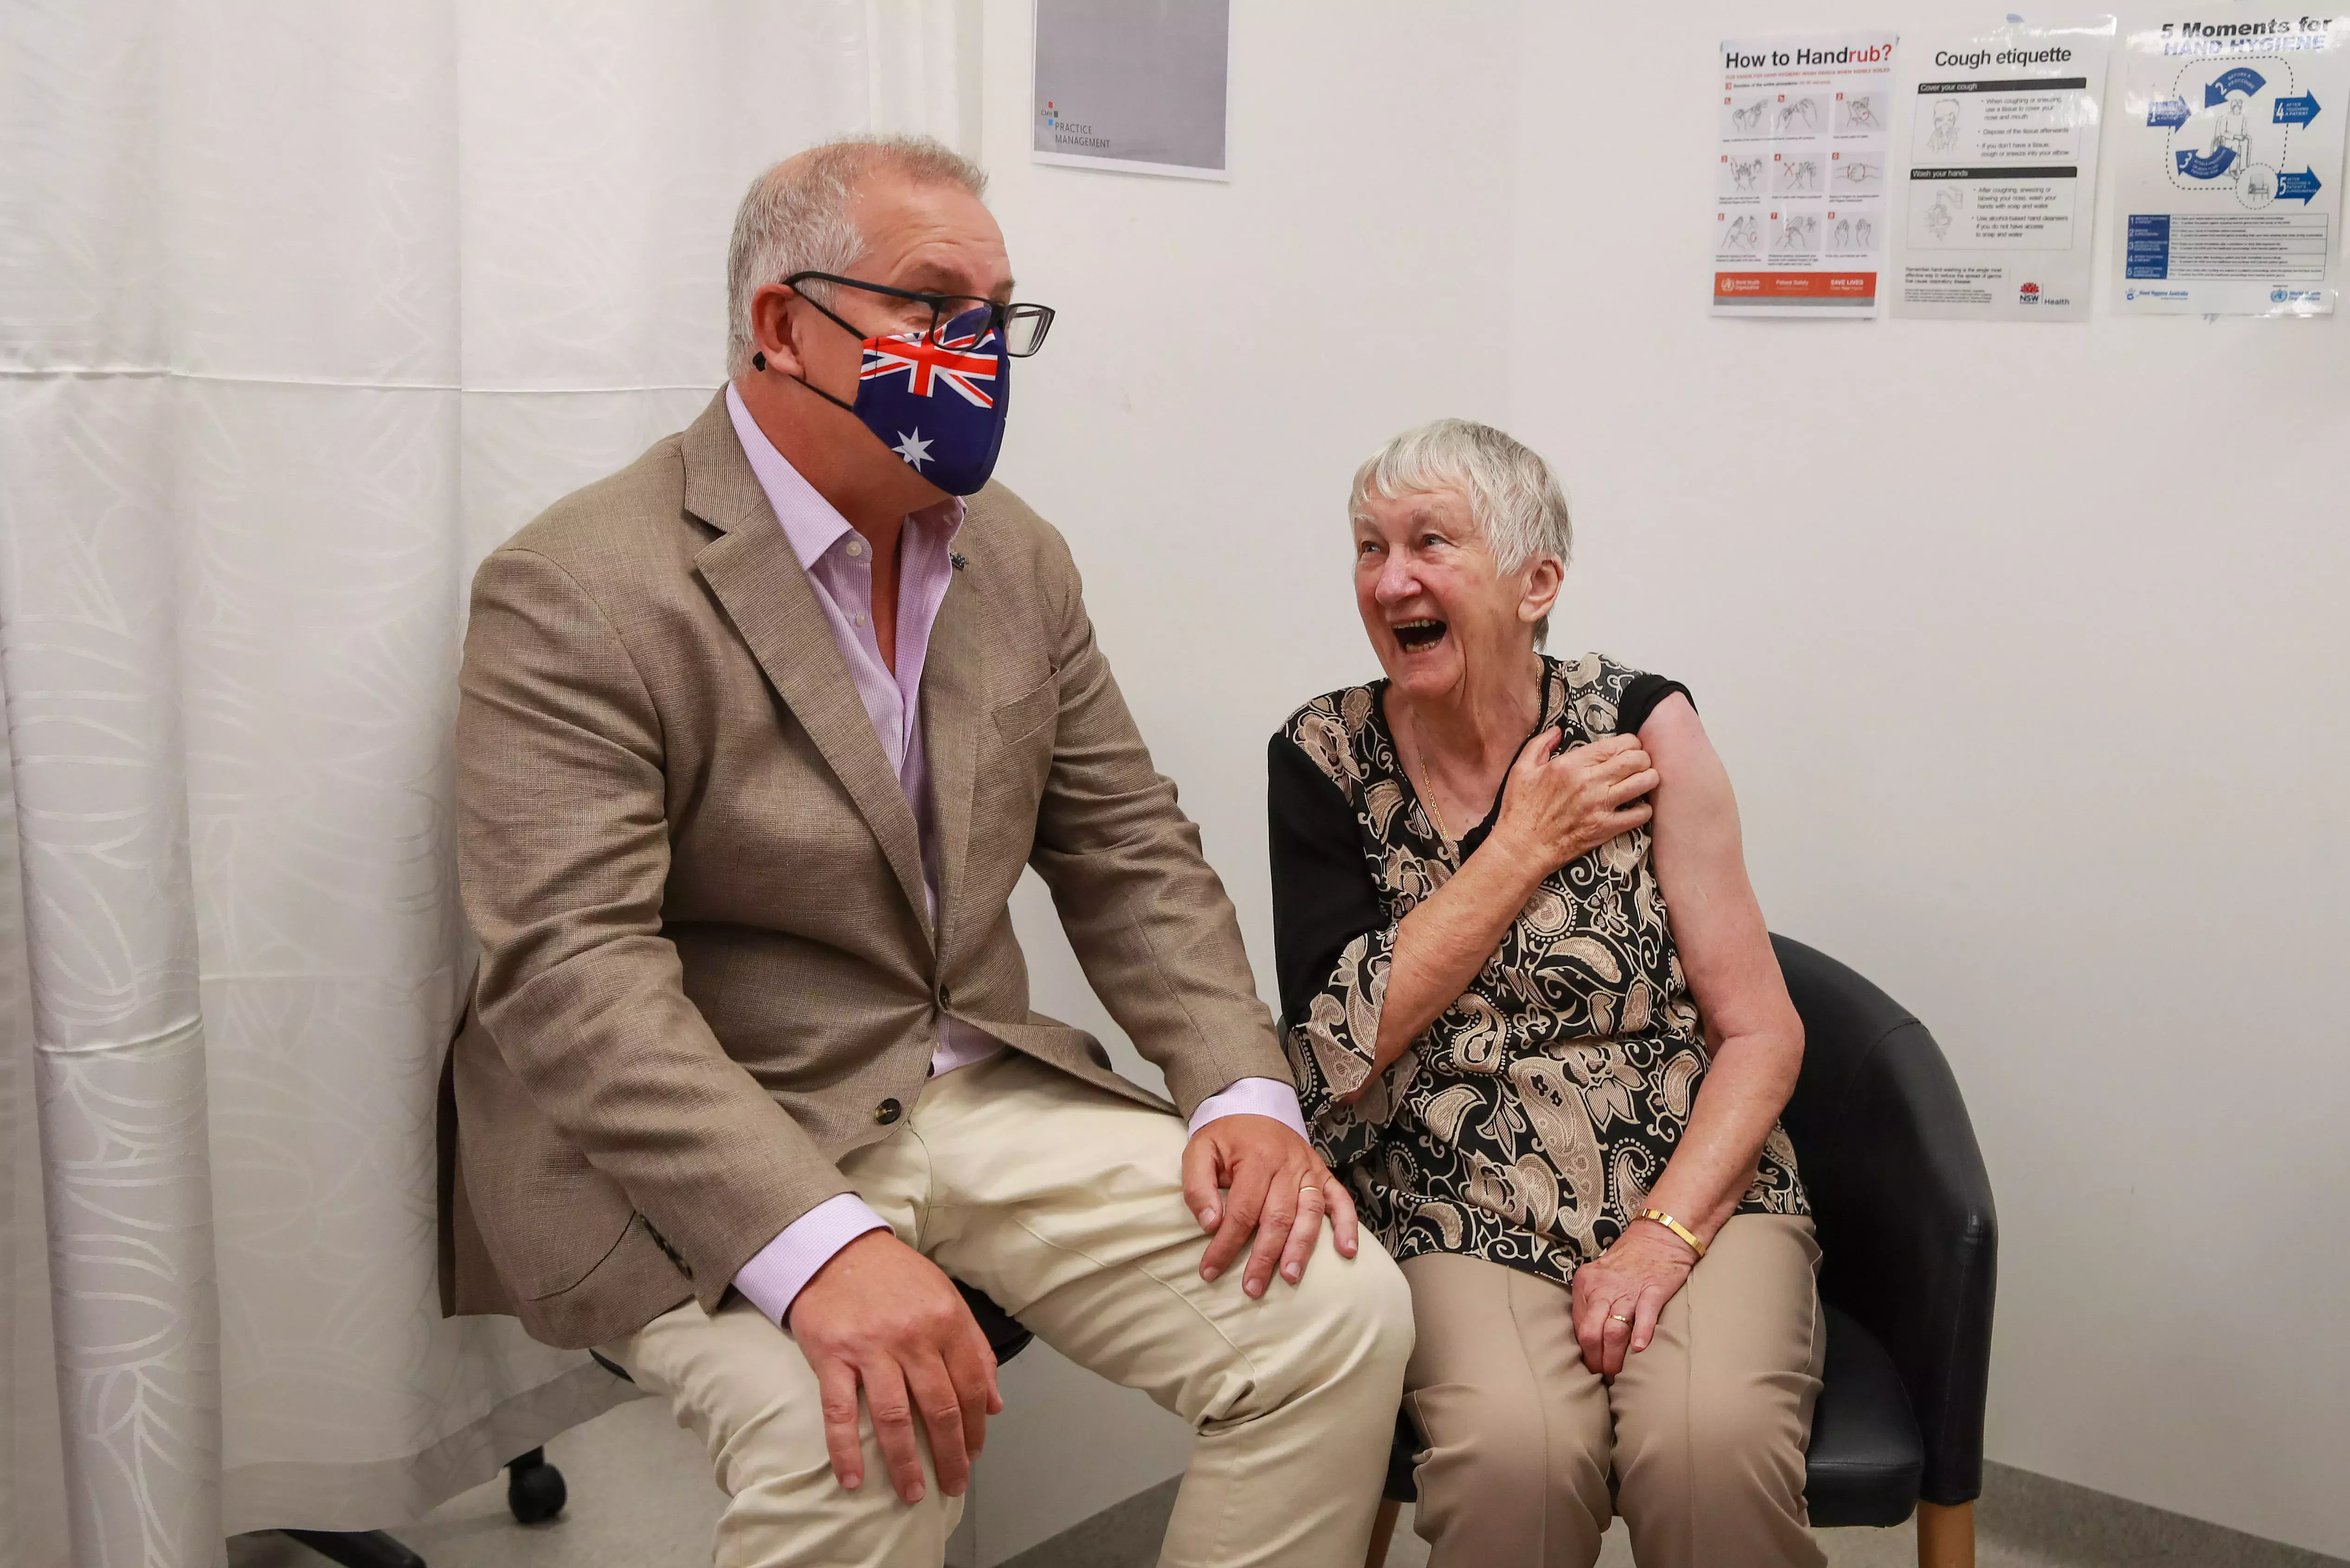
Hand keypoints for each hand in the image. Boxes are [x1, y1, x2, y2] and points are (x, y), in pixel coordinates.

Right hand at [788, 1230, 1003, 1503]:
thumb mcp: (947, 1300)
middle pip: (939, 1408)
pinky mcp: (833, 1355)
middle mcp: (913, 1336)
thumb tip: (994, 1405)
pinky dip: (846, 1449)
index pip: (971, 1386)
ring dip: (905, 1463)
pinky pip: (840, 1412)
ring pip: (894, 1418)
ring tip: (913, 1494)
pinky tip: (853, 1479)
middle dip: (950, 1455)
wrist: (836, 1250)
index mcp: (946, 1322)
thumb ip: (975, 1349)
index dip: (975, 1427)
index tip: (974, 1456)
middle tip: (953, 1487)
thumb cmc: (896, 1278)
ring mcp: (872, 1348)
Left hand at [1181, 1114, 1359, 1297]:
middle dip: (1264, 1257)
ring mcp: (1309, 1170)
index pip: (1242, 1211)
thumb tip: (1209, 1224)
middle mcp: (1287, 1165)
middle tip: (1252, 1289)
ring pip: (1309, 1214)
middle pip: (1277, 1218)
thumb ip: (1197, 1186)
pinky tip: (1346, 1252)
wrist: (1252, 1104)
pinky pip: (1340, 1200)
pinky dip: (1347, 1225)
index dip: (1226, 1244)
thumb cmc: (1224, 1135)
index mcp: (1255, 1159)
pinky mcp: (1323, 1173)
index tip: (1210, 1271)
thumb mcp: (1198, 1151)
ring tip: (1291, 1277)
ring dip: (1301, 1249)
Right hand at [1490, 730, 1657, 876]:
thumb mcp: (1521, 769)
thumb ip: (1539, 744)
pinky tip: (1637, 808)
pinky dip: (1644, 809)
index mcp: (1571, 764)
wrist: (1522, 848)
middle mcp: (1590, 782)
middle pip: (1636, 760)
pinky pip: (1641, 814)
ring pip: (1644, 783)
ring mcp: (1600, 806)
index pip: (1617, 744)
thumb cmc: (1520, 809)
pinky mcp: (1606, 828)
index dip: (1630, 743)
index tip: (1628, 749)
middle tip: (1638, 764)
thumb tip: (1557, 730)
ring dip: (1649, 779)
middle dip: (1643, 758)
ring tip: (1644, 781)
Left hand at [1570, 1220, 1698, 1377]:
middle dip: (1595, 1360)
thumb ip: (1592, 1303)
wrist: (1660, 1235)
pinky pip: (1645, 1314)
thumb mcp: (1600, 1277)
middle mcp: (1602, 1287)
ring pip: (1614, 1329)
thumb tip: (1588, 1340)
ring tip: (1618, 1375)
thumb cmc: (1629, 1261)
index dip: (1584, 1351)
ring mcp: (1628, 1288)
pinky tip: (1639, 1350)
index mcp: (1586, 1283)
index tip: (1590, 1367)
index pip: (1578, 1326)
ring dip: (1614, 1357)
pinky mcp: (1653, 1289)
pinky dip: (1641, 1333)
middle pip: (1590, 1332)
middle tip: (1603, 1377)